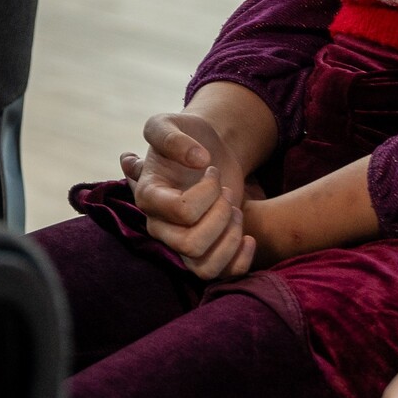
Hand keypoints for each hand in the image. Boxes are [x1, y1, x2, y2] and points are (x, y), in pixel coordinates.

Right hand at [124, 111, 256, 278]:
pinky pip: (223, 275)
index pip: (181, 212)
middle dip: (220, 217)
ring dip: (230, 239)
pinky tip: (249, 236)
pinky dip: (242, 260)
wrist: (209, 150)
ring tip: (236, 212)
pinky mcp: (207, 252)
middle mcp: (160, 226)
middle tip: (226, 192)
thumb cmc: (187, 136)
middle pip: (190, 245)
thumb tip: (197, 160)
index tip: (211, 169)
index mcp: (148, 197)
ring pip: (204, 268)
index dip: (206, 192)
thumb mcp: (170, 122)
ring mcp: (182, 242)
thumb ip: (172, 136)